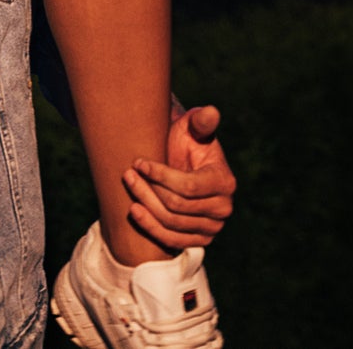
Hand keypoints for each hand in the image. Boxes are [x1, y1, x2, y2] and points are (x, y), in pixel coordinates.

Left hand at [123, 103, 236, 252]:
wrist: (182, 162)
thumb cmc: (187, 140)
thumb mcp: (193, 126)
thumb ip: (201, 120)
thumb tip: (211, 112)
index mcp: (224, 181)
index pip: (188, 186)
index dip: (161, 175)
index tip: (139, 162)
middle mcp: (223, 208)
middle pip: (177, 206)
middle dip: (149, 189)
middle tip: (128, 174)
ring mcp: (212, 228)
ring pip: (171, 223)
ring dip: (146, 205)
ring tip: (128, 187)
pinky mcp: (198, 240)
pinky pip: (172, 241)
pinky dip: (151, 227)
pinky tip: (134, 211)